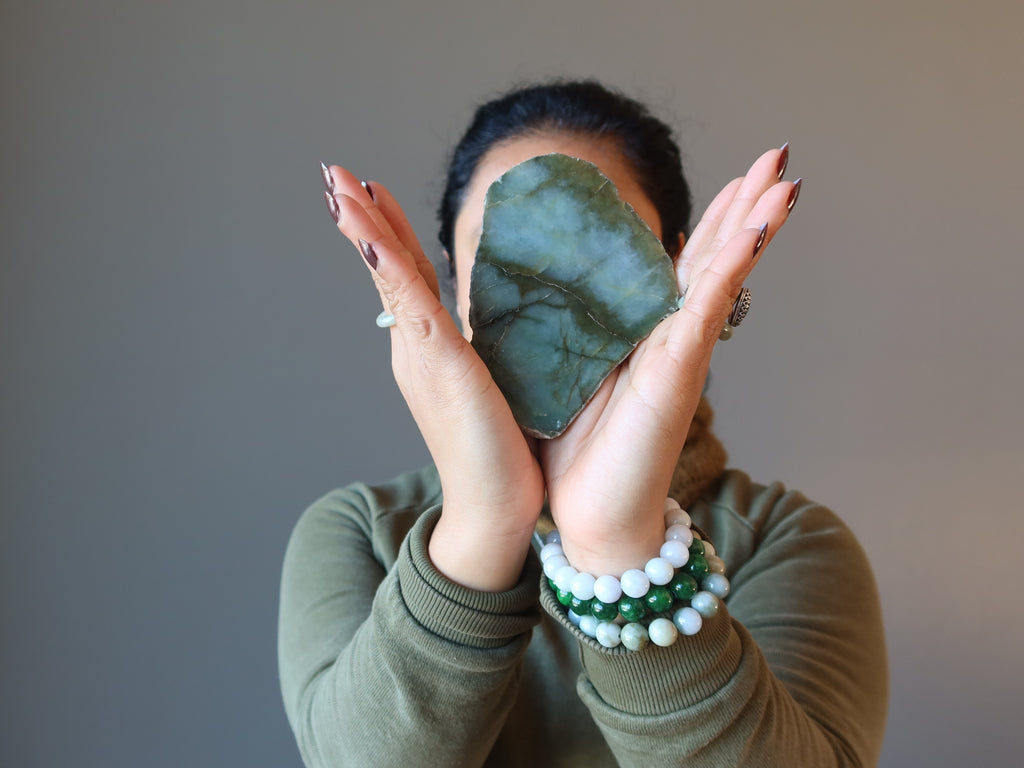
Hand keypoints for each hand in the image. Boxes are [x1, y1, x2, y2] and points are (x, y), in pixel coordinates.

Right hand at [322, 165, 544, 590]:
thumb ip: (483, 347)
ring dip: (364, 230)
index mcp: (429, 346)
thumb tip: (490, 318)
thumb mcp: (488, 382)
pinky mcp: (439, 368)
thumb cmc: (500, 450)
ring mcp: (421, 355)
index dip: (386, 231)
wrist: (494, 507)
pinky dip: (389, 270)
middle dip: (361, 218)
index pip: (403, 276)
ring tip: (339, 188)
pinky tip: (375, 239)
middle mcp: (414, 346)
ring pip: (388, 279)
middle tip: (335, 174)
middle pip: (385, 269)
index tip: (370, 190)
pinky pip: (410, 308)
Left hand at [539, 146, 800, 574]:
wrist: (588, 517)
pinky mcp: (677, 377)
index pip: (685, 265)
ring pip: (724, 277)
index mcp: (646, 334)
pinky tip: (755, 232)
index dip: (713, 220)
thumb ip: (571, 329)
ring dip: (755, 225)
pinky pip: (707, 313)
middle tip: (778, 156)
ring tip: (786, 180)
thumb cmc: (577, 451)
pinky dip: (730, 270)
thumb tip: (550, 292)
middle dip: (747, 206)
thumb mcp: (566, 370)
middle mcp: (673, 339)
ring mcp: (681, 355)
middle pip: (717, 258)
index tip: (735, 178)